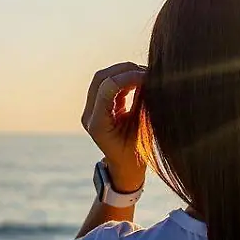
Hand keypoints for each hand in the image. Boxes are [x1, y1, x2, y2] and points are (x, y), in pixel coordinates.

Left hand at [82, 62, 145, 191]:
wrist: (125, 170)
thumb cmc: (137, 155)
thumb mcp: (143, 130)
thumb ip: (143, 104)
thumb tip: (151, 79)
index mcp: (97, 124)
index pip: (108, 87)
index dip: (130, 77)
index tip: (149, 77)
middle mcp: (89, 115)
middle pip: (101, 78)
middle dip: (125, 70)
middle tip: (148, 72)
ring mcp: (91, 110)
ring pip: (103, 78)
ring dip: (125, 73)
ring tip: (146, 77)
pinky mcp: (98, 107)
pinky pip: (108, 85)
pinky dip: (125, 80)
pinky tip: (141, 83)